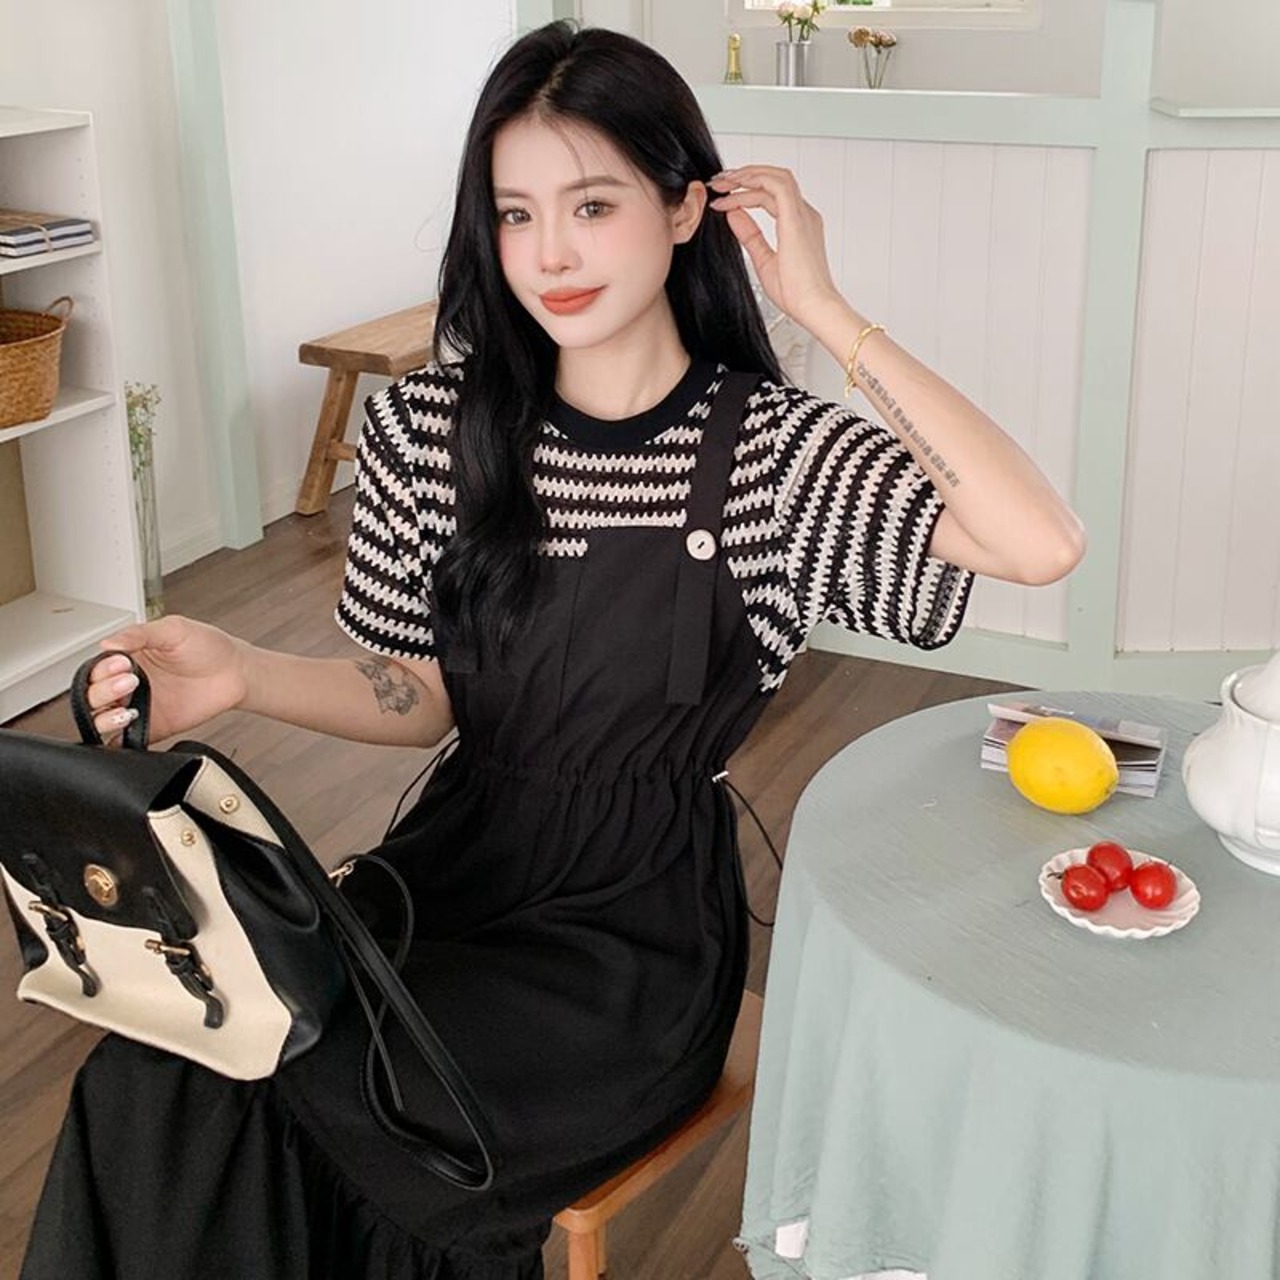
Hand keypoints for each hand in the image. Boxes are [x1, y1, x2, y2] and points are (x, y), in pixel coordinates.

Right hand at [86, 615, 249, 743]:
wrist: (236, 671)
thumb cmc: (207, 646)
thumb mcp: (173, 630)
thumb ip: (139, 634)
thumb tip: (107, 642)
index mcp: (126, 658)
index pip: (94, 669)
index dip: (101, 669)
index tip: (123, 663)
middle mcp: (127, 684)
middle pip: (91, 695)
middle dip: (102, 691)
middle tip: (130, 681)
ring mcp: (138, 707)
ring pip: (100, 719)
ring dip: (104, 717)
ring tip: (127, 709)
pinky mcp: (153, 727)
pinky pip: (124, 741)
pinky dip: (115, 742)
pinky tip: (125, 732)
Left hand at [708, 165, 841, 326]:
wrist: (813, 306)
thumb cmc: (797, 293)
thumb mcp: (763, 260)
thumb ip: (750, 236)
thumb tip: (733, 216)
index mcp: (799, 225)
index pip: (771, 195)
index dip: (745, 192)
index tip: (722, 198)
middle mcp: (803, 215)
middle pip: (774, 179)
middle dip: (744, 177)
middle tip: (719, 183)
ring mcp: (802, 214)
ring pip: (775, 177)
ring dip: (747, 176)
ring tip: (723, 184)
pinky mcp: (796, 219)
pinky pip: (776, 186)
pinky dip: (754, 182)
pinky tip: (734, 190)